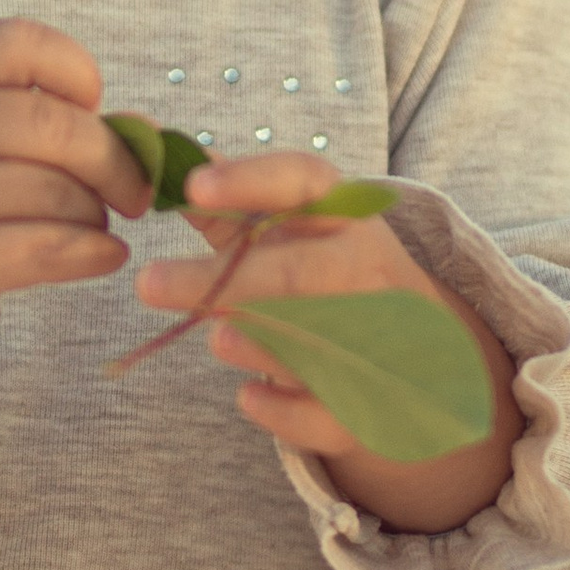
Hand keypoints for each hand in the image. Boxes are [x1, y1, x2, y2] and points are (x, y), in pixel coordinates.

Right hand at [0, 21, 144, 452]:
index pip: (19, 43)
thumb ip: (37, 114)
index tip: (91, 104)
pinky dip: (93, 253)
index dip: (74, 67)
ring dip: (96, 215)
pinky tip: (103, 256)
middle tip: (132, 190)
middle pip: (54, 126)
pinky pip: (47, 249)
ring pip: (57, 194)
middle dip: (113, 161)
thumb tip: (145, 131)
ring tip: (92, 225)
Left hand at [133, 150, 519, 534]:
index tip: (193, 187)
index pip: (304, 180)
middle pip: (299, 271)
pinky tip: (248, 395)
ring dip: (262, 341)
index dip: (251, 180)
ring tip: (216, 338)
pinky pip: (328, 411)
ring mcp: (379, 337)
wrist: (420, 349)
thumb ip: (228, 204)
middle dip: (227, 280)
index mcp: (345, 214)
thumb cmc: (328, 274)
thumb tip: (158, 158)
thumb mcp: (292, 231)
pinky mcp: (371, 404)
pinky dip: (287, 409)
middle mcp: (366, 267)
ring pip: (316, 341)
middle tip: (148, 284)